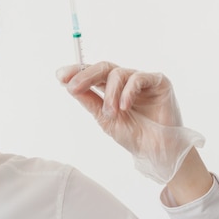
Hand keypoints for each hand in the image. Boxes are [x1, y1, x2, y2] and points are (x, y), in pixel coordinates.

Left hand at [56, 62, 204, 183]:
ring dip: (109, 93)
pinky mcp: (158, 82)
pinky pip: (138, 78)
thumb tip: (68, 85)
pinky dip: (128, 91)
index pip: (91, 73)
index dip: (76, 71)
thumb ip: (88, 100)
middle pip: (102, 68)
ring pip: (117, 73)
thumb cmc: (133, 134)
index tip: (60, 77)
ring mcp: (141, 80)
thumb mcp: (103, 117)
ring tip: (110, 113)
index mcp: (110, 87)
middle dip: (84, 76)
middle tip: (72, 87)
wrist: (157, 151)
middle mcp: (125, 81)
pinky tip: (124, 106)